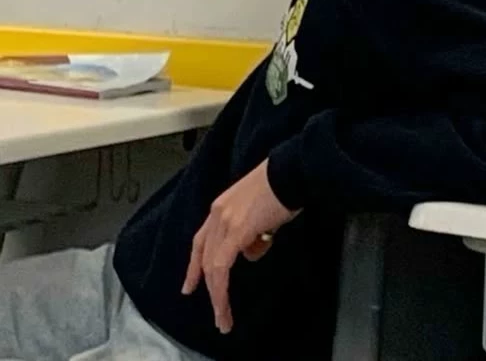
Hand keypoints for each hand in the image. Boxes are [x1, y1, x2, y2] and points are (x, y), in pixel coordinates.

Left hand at [181, 159, 298, 333]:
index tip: (189, 287)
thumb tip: (251, 251)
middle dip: (208, 288)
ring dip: (217, 297)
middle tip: (218, 313)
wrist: (289, 173)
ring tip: (224, 318)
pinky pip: (222, 268)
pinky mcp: (236, 231)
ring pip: (212, 267)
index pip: (201, 242)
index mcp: (221, 207)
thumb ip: (251, 233)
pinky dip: (221, 291)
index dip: (194, 267)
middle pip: (205, 258)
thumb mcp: (259, 213)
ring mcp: (225, 222)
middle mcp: (217, 214)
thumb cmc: (281, 188)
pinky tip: (224, 305)